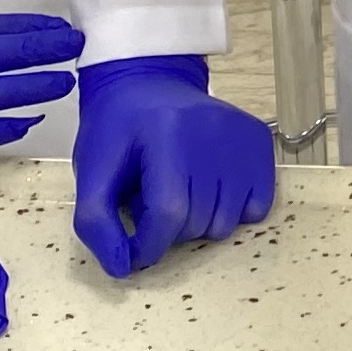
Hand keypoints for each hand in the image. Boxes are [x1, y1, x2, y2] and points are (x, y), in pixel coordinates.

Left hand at [70, 54, 277, 276]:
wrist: (149, 82)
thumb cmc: (119, 129)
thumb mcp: (92, 171)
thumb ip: (96, 222)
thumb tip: (123, 267)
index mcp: (166, 132)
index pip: (167, 213)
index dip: (147, 246)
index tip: (133, 249)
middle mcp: (212, 131)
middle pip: (196, 223)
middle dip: (168, 229)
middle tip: (152, 199)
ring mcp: (241, 137)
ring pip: (225, 224)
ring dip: (199, 223)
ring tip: (180, 191)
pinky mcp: (259, 143)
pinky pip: (255, 209)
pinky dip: (232, 212)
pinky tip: (209, 189)